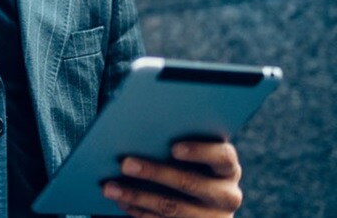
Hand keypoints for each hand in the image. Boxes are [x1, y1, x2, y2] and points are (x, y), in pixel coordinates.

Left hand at [102, 141, 242, 216]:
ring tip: (110, 188)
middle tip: (125, 164)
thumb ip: (176, 142)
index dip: (199, 151)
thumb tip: (139, 129)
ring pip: (172, 208)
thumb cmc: (190, 164)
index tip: (173, 148)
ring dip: (137, 197)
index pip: (222, 157)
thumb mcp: (192, 154)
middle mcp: (227, 194)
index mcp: (228, 167)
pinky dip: (139, 212)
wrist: (203, 202)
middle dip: (154, 173)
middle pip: (190, 183)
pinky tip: (121, 202)